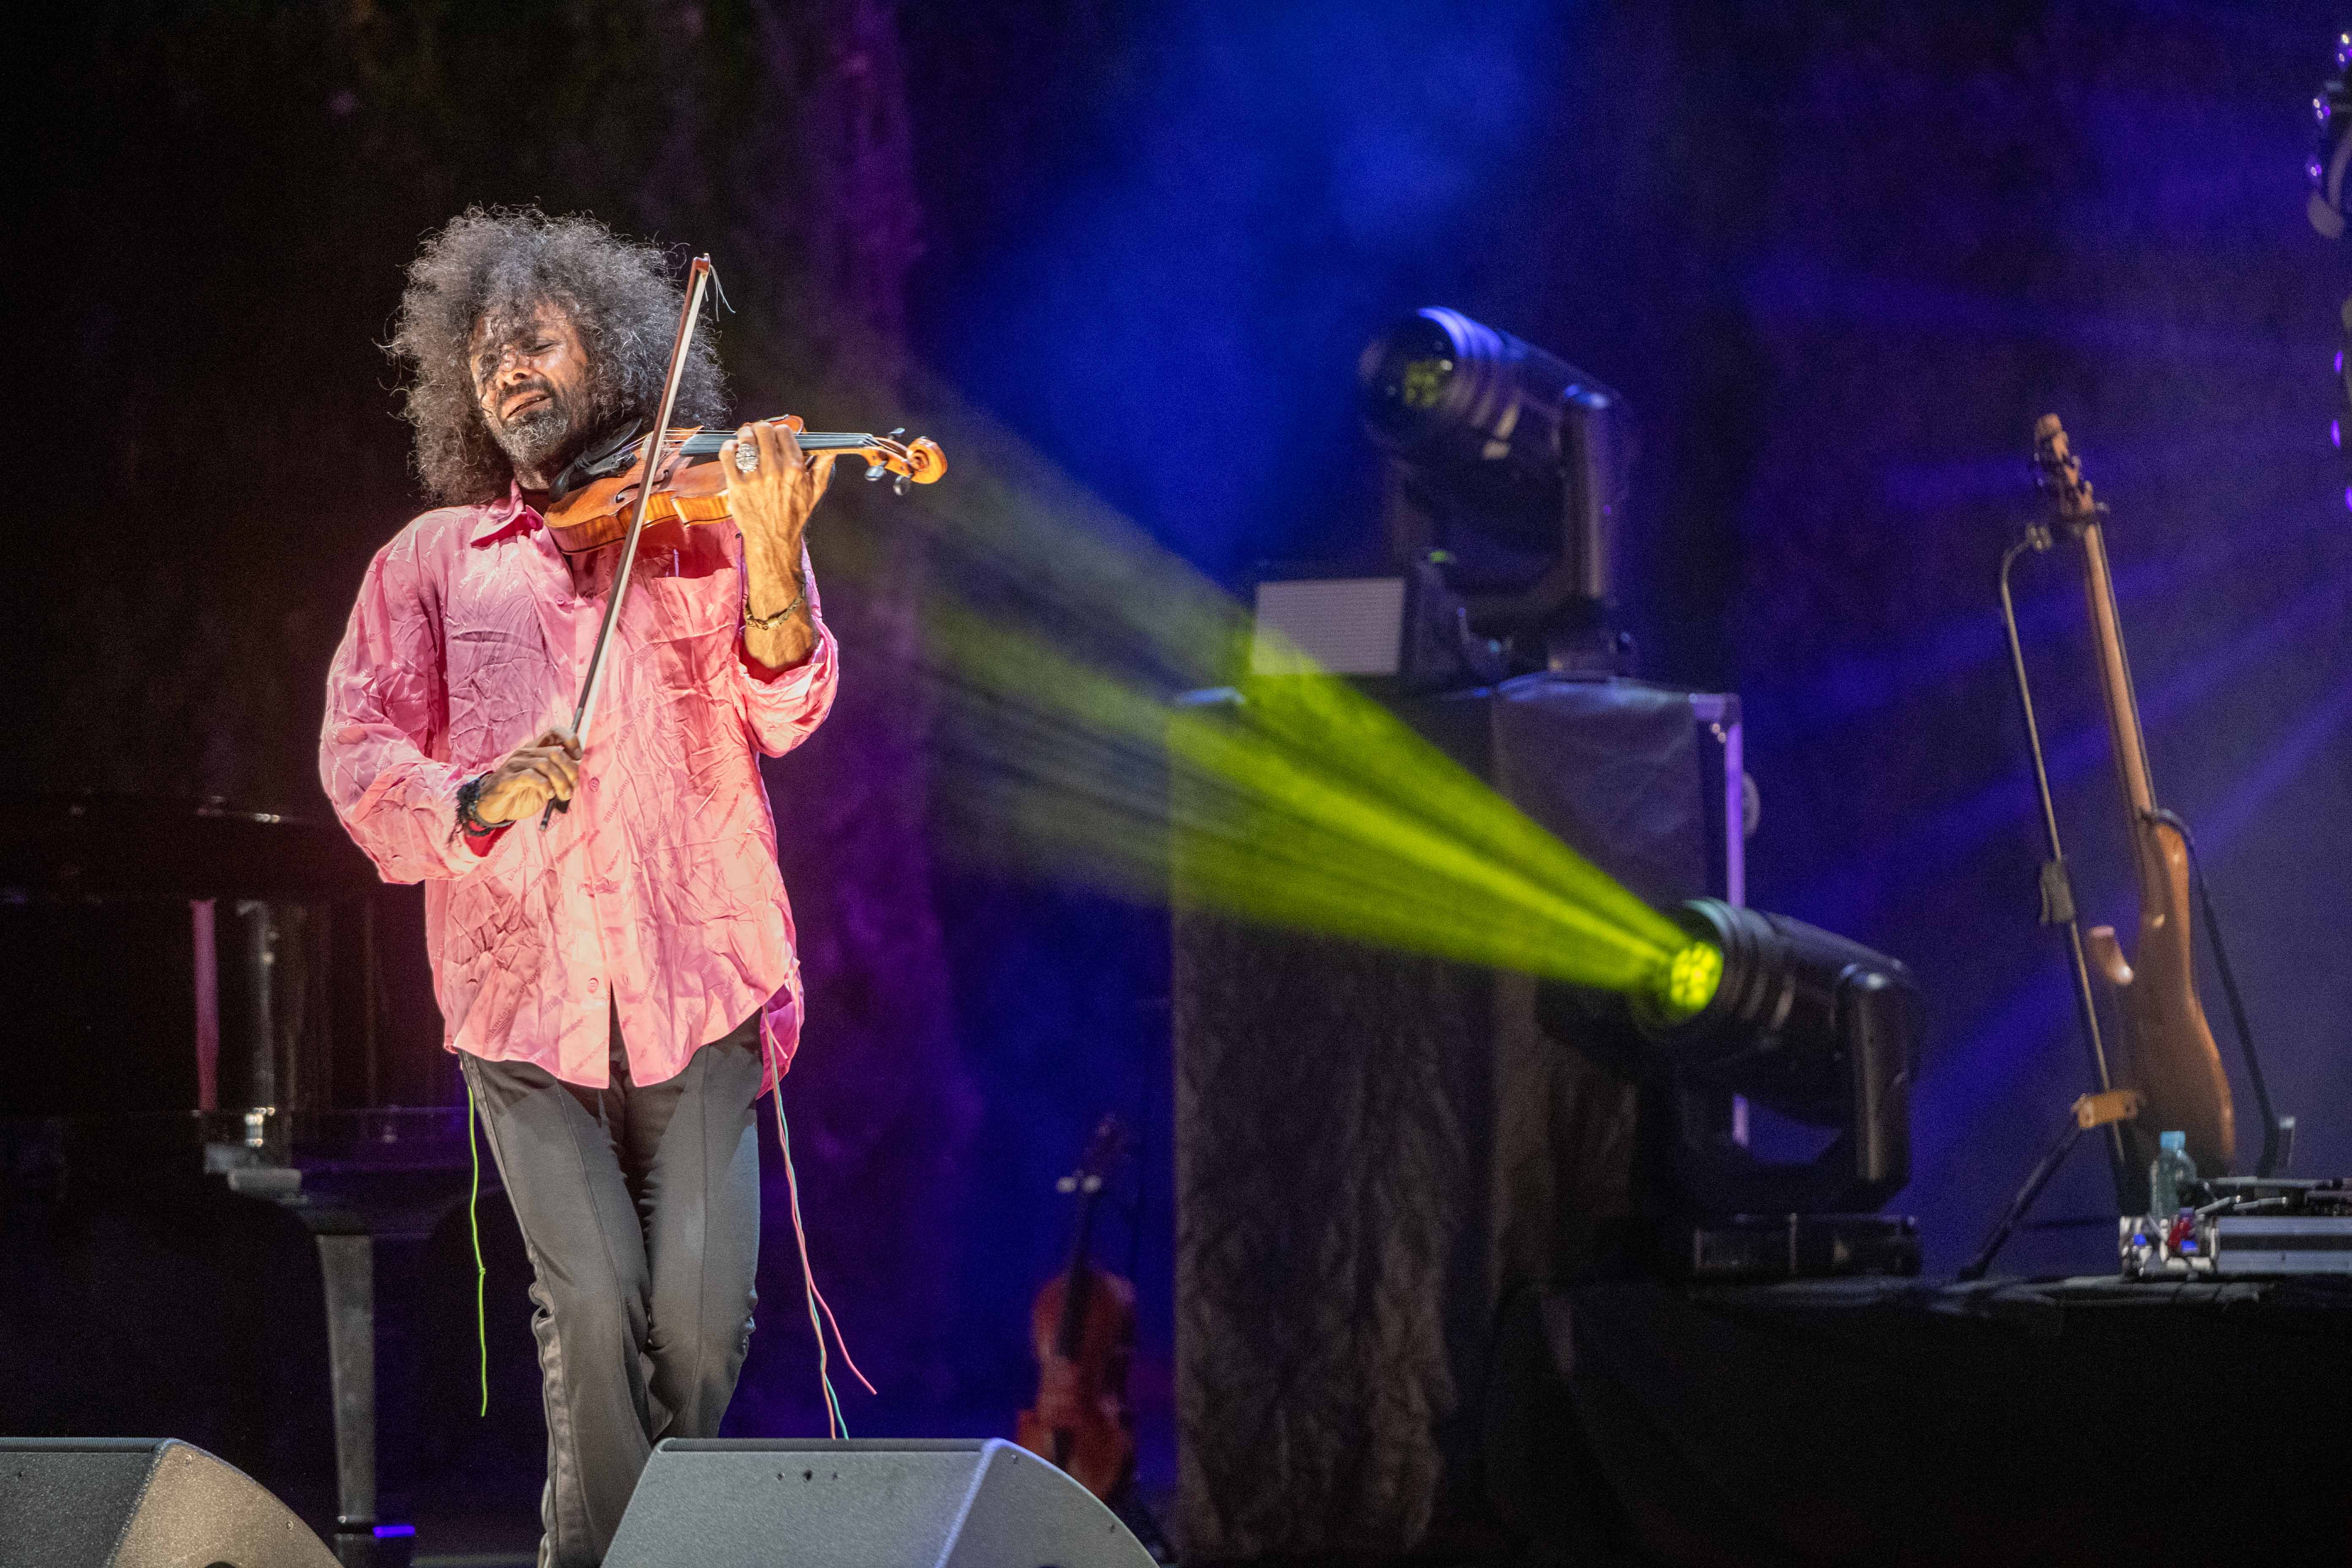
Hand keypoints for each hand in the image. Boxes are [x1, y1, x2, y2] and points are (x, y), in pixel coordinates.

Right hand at [475, 727, 581, 823]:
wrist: (495, 807)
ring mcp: (515, 764)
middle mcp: (525, 753)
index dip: (571, 740)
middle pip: (555, 752)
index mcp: (535, 749)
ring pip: (546, 764)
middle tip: (573, 786)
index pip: (554, 732)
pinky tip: (549, 794)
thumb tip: (577, 772)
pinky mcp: (508, 778)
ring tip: (564, 795)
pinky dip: (545, 785)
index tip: (579, 757)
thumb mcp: (546, 783)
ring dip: (561, 782)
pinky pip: (530, 776)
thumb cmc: (522, 793)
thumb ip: (560, 775)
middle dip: (570, 770)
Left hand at [720, 419, 836, 570]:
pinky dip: (728, 448)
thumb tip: (832, 449)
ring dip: (744, 436)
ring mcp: (754, 477)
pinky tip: (733, 451)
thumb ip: (823, 466)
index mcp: (795, 468)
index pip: (783, 431)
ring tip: (745, 441)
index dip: (779, 431)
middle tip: (759, 435)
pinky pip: (727, 454)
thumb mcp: (815, 491)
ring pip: (744, 439)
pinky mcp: (737, 484)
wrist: (773, 539)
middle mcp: (775, 470)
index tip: (776, 436)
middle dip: (760, 429)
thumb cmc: (793, 516)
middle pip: (763, 430)